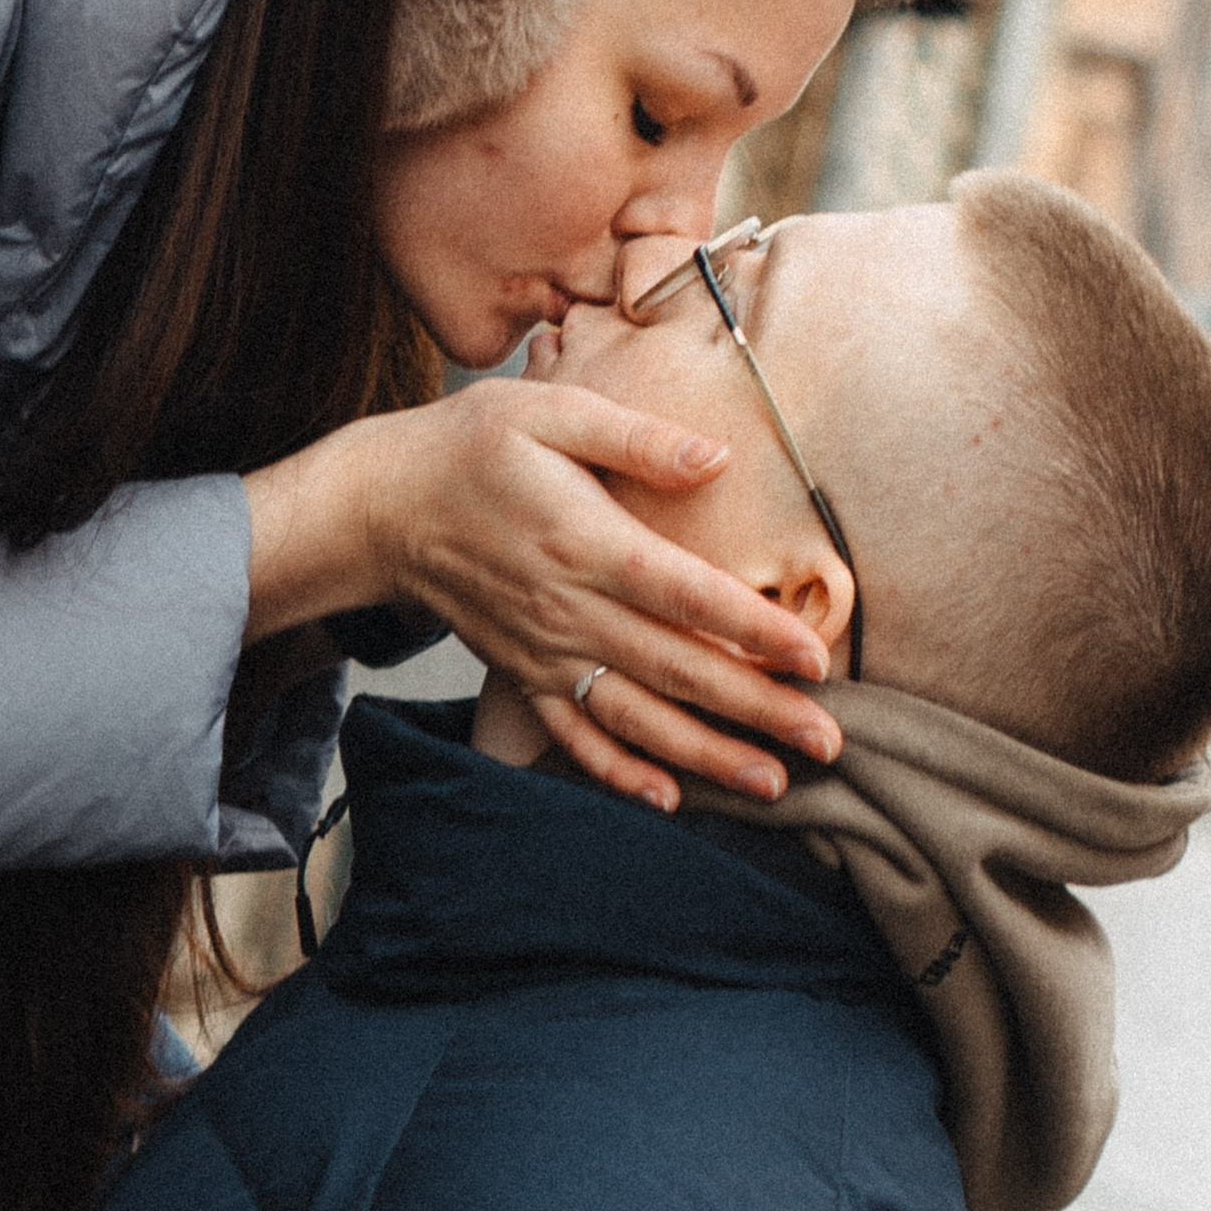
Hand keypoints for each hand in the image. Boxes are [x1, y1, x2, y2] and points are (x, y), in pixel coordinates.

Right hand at [243, 379, 840, 811]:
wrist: (381, 506)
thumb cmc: (470, 447)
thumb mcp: (551, 411)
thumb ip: (637, 438)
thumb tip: (716, 458)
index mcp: (586, 541)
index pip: (687, 594)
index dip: (754, 630)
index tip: (816, 659)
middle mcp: (568, 609)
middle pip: (677, 669)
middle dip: (758, 710)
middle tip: (828, 743)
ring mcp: (544, 650)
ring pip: (636, 717)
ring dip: (706, 756)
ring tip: (773, 784)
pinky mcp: (521, 673)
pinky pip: (573, 735)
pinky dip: (619, 773)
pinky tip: (667, 798)